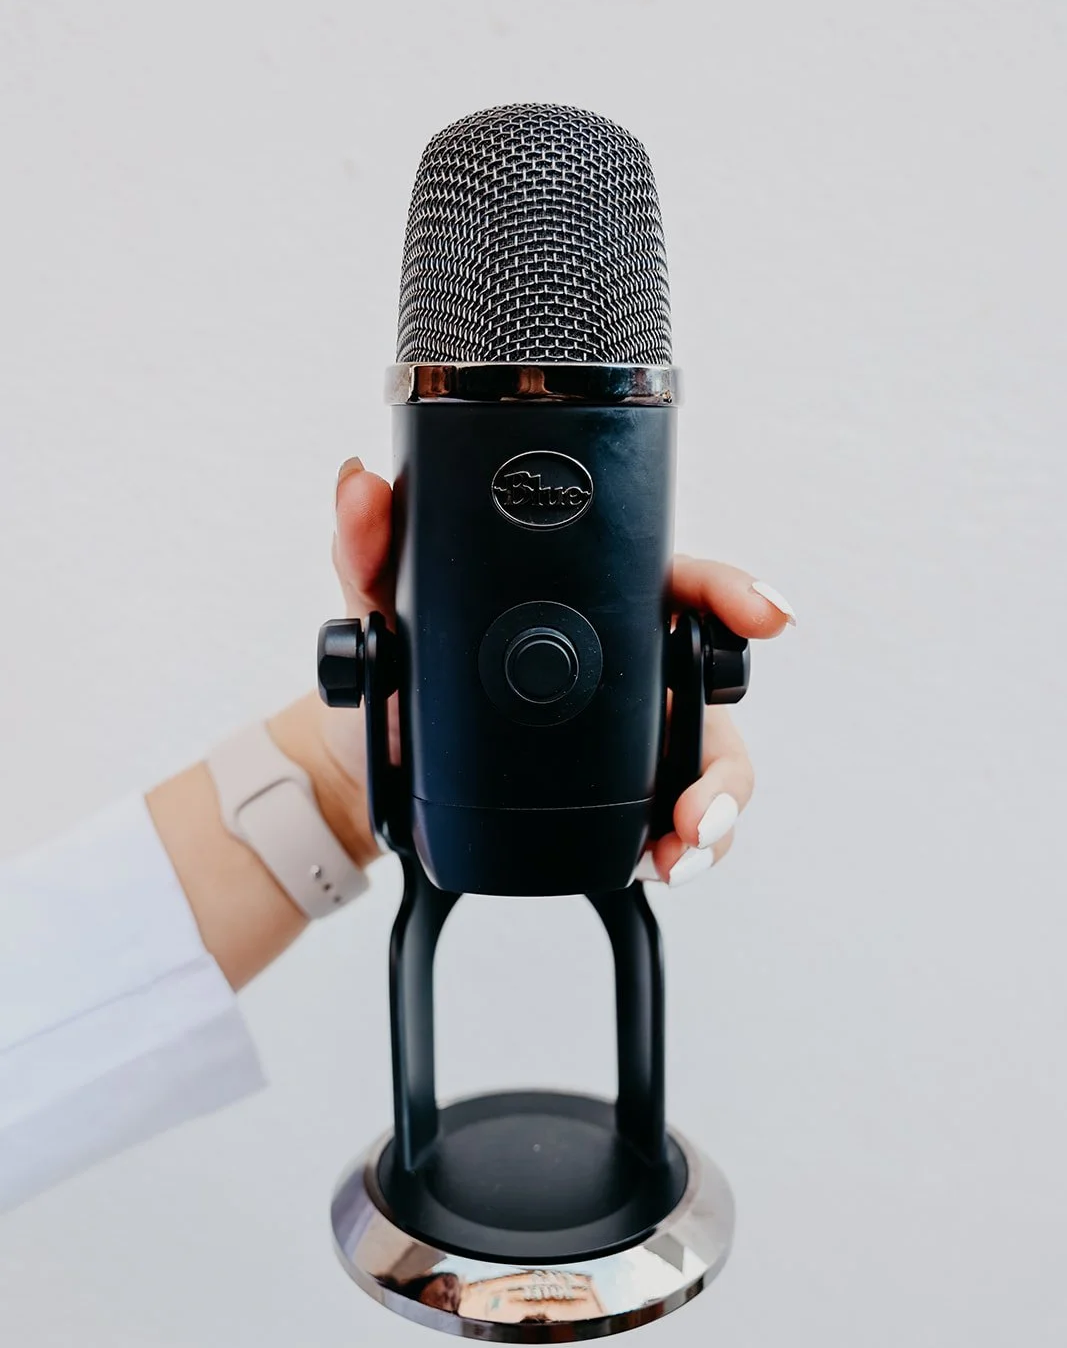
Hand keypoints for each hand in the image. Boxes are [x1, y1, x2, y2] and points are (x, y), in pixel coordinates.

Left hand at [297, 456, 796, 886]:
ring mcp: (636, 734)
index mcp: (597, 603)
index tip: (765, 616)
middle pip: (718, 694)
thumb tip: (362, 485)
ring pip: (712, 765)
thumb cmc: (399, 670)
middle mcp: (632, 666)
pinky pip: (677, 818)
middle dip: (726, 750)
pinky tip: (659, 862)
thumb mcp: (379, 605)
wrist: (372, 763)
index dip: (734, 593)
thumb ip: (372, 545)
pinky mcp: (623, 794)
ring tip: (677, 843)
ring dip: (715, 810)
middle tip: (699, 795)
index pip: (681, 584)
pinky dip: (681, 846)